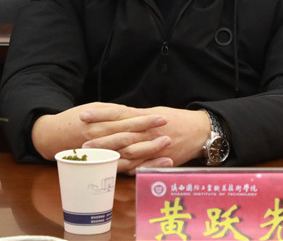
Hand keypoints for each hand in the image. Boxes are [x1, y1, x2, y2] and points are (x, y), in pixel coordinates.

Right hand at [31, 101, 169, 169]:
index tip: (161, 118)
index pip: (127, 122)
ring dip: (148, 156)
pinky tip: (153, 167)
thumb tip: (134, 112)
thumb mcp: (95, 109)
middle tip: (169, 136)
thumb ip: (115, 112)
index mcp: (101, 124)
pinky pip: (123, 168)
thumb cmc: (76, 119)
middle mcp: (102, 140)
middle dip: (150, 139)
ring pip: (128, 156)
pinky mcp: (102, 165)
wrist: (53, 135)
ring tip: (167, 153)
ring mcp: (102, 155)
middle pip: (130, 140)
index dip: (145, 121)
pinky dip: (139, 167)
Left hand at [82, 105, 209, 173]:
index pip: (118, 114)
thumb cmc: (175, 120)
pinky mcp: (159, 159)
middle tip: (82, 144)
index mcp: (144, 116)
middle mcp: (147, 130)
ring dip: (111, 155)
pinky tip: (115, 171)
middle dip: (101, 140)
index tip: (84, 116)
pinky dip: (129, 168)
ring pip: (128, 151)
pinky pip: (142, 165)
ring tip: (94, 158)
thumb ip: (135, 115)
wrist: (200, 131)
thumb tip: (115, 115)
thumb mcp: (154, 112)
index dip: (101, 115)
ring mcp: (153, 146)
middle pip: (120, 134)